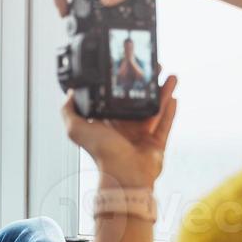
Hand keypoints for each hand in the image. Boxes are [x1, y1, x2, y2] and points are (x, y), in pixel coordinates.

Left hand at [61, 76, 177, 187]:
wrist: (124, 174)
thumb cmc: (101, 153)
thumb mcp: (75, 128)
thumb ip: (69, 111)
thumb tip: (70, 93)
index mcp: (107, 124)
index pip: (117, 98)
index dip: (124, 82)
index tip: (132, 66)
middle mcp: (124, 129)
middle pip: (138, 101)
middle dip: (147, 83)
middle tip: (154, 67)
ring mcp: (141, 137)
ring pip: (154, 109)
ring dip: (162, 92)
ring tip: (169, 75)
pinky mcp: (156, 145)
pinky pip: (165, 125)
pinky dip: (170, 112)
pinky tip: (173, 97)